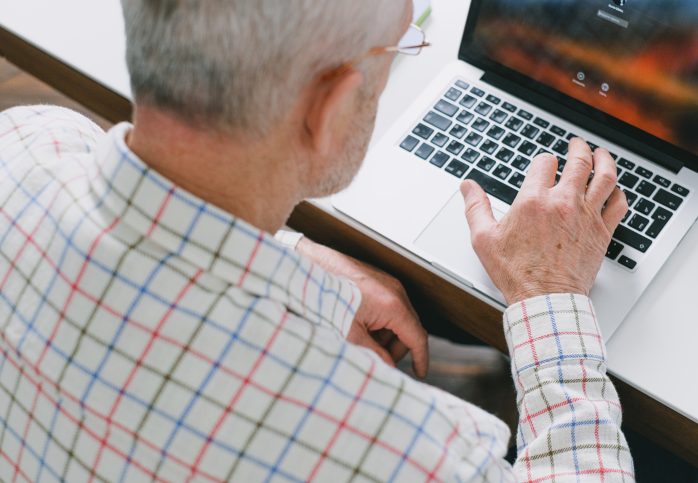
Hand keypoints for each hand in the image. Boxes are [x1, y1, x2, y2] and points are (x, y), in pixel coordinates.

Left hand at [297, 238, 428, 377]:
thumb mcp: (349, 335)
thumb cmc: (325, 297)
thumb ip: (374, 355)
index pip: (417, 337)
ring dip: (386, 334)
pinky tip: (358, 325)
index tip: (420, 372)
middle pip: (409, 328)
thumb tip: (387, 367)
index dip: (421, 358)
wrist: (308, 270)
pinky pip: (388, 306)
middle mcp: (394, 290)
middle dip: (396, 348)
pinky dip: (379, 321)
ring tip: (361, 339)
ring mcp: (386, 282)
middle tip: (378, 359)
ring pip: (398, 318)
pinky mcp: (376, 279)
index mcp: (392, 304)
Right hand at [460, 138, 627, 304]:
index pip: (545, 163)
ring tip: (601, 154)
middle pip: (579, 161)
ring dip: (604, 161)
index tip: (543, 165)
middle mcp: (563, 203)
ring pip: (605, 177)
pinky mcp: (602, 232)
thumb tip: (467, 186)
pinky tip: (614, 190)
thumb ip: (475, 208)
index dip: (543, 161)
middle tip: (577, 144)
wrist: (544, 299)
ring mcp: (586, 216)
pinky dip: (618, 192)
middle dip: (578, 148)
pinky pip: (618, 204)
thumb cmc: (515, 273)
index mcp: (533, 201)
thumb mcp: (484, 239)